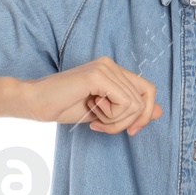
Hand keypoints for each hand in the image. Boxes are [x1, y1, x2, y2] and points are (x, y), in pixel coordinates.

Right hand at [20, 56, 161, 135]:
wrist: (34, 102)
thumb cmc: (62, 106)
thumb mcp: (104, 113)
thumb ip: (131, 110)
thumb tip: (161, 112)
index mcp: (113, 70)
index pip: (148, 90)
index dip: (146, 114)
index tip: (131, 130)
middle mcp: (111, 64)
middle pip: (145, 99)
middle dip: (130, 122)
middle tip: (105, 127)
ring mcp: (105, 67)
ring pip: (135, 104)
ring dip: (116, 122)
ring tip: (95, 120)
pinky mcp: (97, 76)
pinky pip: (123, 104)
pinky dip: (112, 117)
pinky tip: (93, 114)